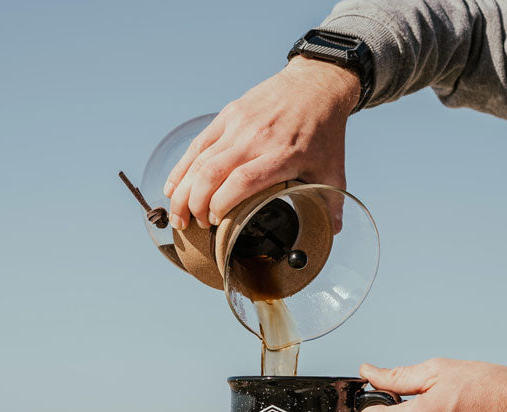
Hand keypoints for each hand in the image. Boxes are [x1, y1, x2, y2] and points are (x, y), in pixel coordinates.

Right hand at [163, 56, 358, 229]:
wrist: (316, 84)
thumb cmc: (325, 131)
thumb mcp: (334, 169)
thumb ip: (333, 202)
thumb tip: (334, 232)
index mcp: (282, 156)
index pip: (242, 182)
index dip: (222, 204)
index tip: (215, 222)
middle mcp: (255, 140)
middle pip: (212, 174)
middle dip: (194, 205)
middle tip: (192, 227)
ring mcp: (238, 125)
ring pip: (199, 161)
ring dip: (182, 191)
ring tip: (177, 216)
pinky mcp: (228, 115)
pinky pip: (198, 145)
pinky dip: (181, 168)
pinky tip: (172, 187)